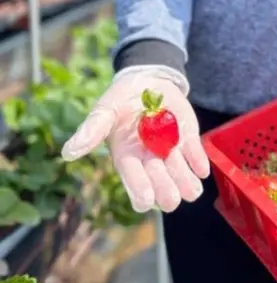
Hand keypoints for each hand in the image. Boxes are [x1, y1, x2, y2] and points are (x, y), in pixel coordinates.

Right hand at [62, 65, 208, 212]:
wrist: (147, 81)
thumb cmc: (121, 100)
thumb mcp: (105, 110)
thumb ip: (92, 130)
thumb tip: (69, 153)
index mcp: (127, 157)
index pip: (133, 179)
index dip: (139, 190)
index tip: (144, 201)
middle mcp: (149, 159)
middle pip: (159, 183)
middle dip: (165, 192)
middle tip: (171, 198)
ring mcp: (170, 151)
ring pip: (180, 174)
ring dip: (186, 183)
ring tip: (192, 190)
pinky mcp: (187, 140)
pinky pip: (195, 154)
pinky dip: (199, 162)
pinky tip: (201, 170)